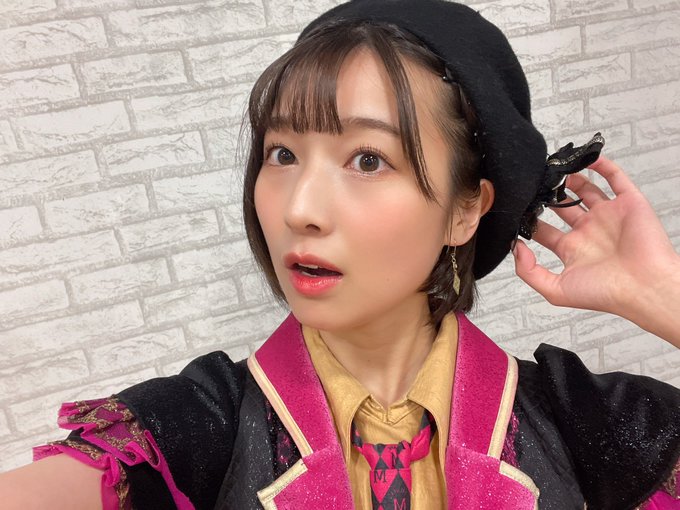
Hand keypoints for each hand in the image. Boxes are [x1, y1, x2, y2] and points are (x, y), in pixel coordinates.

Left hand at [513, 156, 679, 344]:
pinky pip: (616, 179)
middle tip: (533, 183)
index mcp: (572, 250)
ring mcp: (608, 216)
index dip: (529, 219)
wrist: (645, 288)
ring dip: (570, 179)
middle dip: (547, 195)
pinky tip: (586, 160)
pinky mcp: (628, 204)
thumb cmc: (606, 294)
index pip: (543, 230)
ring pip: (586, 190)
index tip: (516, 208)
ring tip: (554, 169)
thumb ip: (529, 272)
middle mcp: (588, 231)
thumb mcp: (556, 290)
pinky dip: (603, 166)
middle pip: (562, 207)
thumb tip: (516, 247)